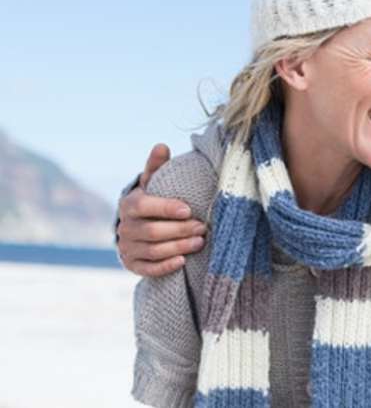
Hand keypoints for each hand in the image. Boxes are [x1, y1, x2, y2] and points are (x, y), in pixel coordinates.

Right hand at [117, 144, 206, 276]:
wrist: (139, 226)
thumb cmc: (153, 200)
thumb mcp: (153, 182)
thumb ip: (157, 166)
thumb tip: (162, 145)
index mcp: (129, 204)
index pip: (144, 206)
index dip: (165, 208)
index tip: (188, 210)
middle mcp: (124, 227)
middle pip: (152, 231)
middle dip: (179, 230)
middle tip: (203, 227)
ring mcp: (127, 247)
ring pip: (152, 250)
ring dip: (178, 247)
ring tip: (200, 242)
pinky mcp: (132, 264)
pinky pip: (148, 269)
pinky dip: (165, 266)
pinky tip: (182, 261)